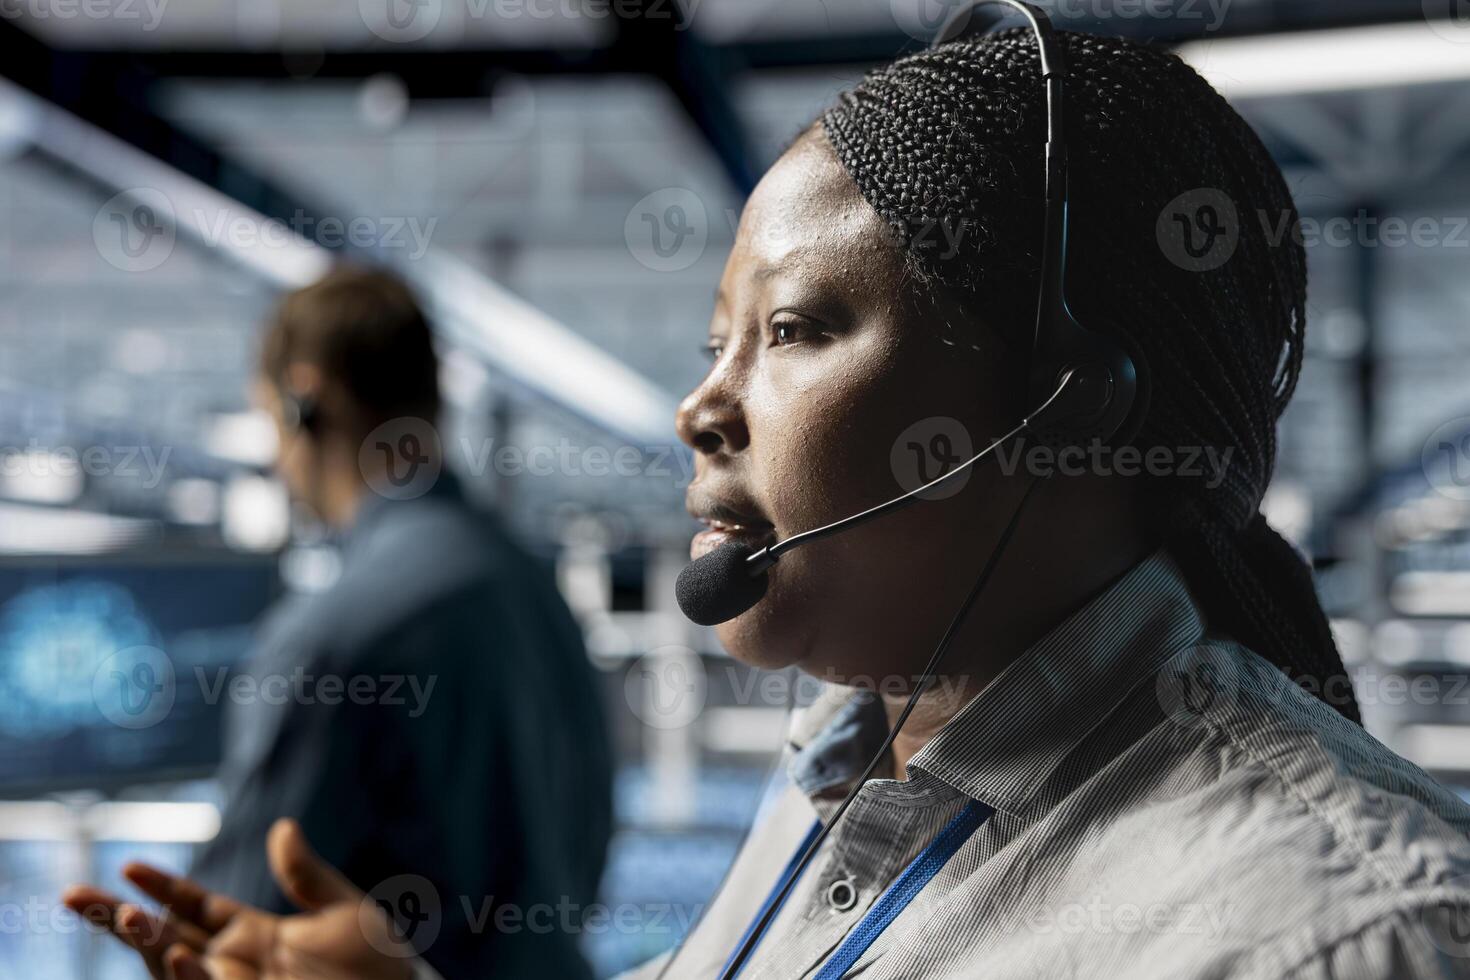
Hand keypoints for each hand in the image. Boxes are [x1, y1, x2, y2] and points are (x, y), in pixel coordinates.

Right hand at [64, 819, 416, 979]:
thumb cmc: (379, 965)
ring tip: (126, 916)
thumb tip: (282, 826)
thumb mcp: (344, 910)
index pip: (194, 907)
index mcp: (253, 934)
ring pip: (175, 969)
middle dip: (119, 920)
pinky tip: (180, 951)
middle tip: (77, 895)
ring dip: (148, 944)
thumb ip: (307, 874)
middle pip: (164, 937)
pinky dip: (190, 976)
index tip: (129, 866)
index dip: (161, 888)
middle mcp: (235, 963)